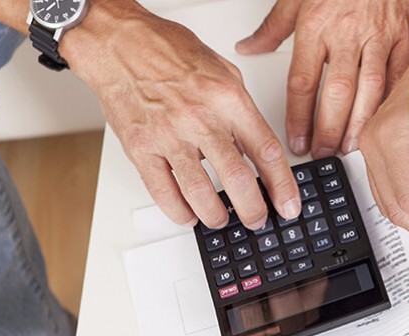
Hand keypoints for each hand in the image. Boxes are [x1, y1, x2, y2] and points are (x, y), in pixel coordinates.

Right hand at [61, 2, 301, 228]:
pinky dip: (179, 211)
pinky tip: (188, 215)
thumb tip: (256, 144)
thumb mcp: (222, 71)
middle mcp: (200, 119)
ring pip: (200, 193)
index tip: (288, 204)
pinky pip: (163, 191)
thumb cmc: (167, 51)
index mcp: (227, 99)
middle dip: (253, 210)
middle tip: (257, 219)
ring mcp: (169, 136)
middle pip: (237, 179)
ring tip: (222, 219)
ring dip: (216, 216)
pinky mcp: (141, 148)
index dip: (282, 185)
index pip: (265, 151)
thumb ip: (241, 109)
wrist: (120, 43)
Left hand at [235, 0, 408, 158]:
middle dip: (329, 129)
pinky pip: (395, 75)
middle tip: (323, 151)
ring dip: (359, 123)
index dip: (298, 117)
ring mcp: (378, 37)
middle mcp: (348, 34)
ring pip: (370, 89)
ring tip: (350, 145)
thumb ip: (272, 27)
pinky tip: (379, 119)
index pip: (303, 82)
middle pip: (337, 93)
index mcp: (317, 26)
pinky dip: (387, 101)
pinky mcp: (402, 37)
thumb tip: (249, 47)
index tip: (296, 139)